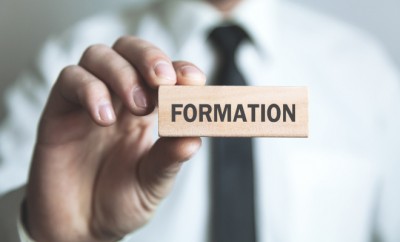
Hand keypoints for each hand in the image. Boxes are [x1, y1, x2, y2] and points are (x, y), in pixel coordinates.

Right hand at [25, 36, 205, 241]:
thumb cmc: (120, 202)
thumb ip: (169, 159)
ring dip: (122, 73)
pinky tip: (104, 117)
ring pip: (99, 56)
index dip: (180, 68)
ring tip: (136, 106)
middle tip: (163, 80)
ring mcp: (88, 102)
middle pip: (129, 49)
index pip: (164, 72)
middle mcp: (118, 99)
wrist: (82, 229)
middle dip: (149, 57)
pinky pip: (69, 80)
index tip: (194, 80)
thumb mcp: (153, 183)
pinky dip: (89, 90)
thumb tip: (194, 137)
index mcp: (148, 111)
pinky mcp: (60, 112)